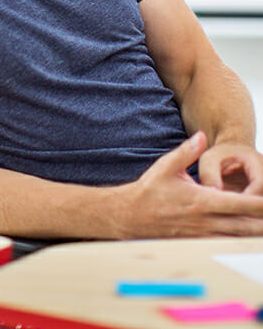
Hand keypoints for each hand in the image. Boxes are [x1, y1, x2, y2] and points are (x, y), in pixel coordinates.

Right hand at [120, 131, 262, 237]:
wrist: (132, 215)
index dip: (260, 204)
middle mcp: (206, 220)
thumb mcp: (167, 166)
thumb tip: (201, 136)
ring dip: (254, 234)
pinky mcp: (198, 242)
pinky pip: (225, 245)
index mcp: (202, 200)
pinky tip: (247, 238)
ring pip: (238, 239)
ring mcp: (203, 234)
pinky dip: (239, 242)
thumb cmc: (150, 190)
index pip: (240, 203)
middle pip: (246, 226)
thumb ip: (187, 151)